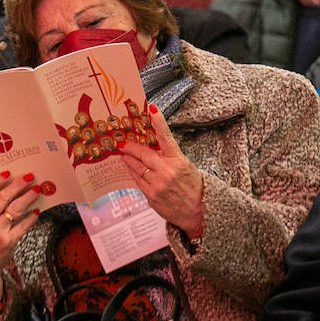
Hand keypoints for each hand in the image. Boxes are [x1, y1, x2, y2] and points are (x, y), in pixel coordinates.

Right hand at [0, 170, 41, 308]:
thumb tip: (1, 187)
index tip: (8, 172)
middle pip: (3, 197)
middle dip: (18, 185)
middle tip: (29, 176)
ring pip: (16, 208)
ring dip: (28, 197)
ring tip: (37, 189)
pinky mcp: (8, 242)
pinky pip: (23, 225)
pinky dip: (31, 216)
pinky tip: (36, 210)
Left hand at [118, 105, 203, 237]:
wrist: (198, 212)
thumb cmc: (193, 187)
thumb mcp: (186, 167)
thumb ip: (169, 157)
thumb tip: (152, 147)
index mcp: (178, 161)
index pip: (166, 137)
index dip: (158, 121)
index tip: (151, 108)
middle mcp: (166, 171)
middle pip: (143, 153)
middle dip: (130, 146)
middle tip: (121, 141)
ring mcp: (157, 184)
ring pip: (136, 167)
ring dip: (127, 158)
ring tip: (122, 153)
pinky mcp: (151, 195)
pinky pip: (137, 180)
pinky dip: (132, 172)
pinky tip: (129, 168)